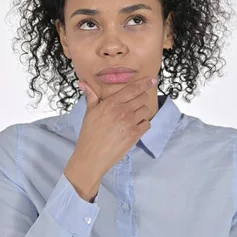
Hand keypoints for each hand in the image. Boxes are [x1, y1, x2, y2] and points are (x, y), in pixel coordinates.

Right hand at [64, 76, 156, 200]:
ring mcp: (129, 123)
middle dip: (142, 99)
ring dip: (142, 112)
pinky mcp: (134, 135)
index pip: (132, 89)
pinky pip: (147, 124)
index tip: (152, 80)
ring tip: (132, 117)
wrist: (91, 157)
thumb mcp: (89, 113)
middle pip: (142, 98)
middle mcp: (121, 111)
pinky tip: (135, 126)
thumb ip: (91, 97)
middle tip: (136, 104)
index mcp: (110, 103)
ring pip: (146, 110)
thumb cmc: (89, 135)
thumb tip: (84, 83)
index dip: (145, 83)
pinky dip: (143, 124)